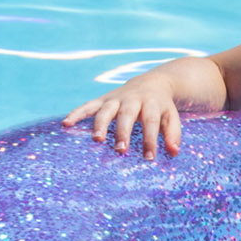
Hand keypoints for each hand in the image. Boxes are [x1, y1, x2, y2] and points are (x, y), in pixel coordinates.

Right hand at [62, 74, 183, 158]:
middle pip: (126, 116)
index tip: (149, 157)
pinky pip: (88, 106)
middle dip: (123, 133)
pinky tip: (66, 124)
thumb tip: (173, 152)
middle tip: (121, 150)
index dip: (150, 139)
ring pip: (106, 110)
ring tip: (96, 140)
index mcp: (151, 104)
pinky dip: (76, 113)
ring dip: (100, 124)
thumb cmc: (161, 106)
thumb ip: (173, 134)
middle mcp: (132, 100)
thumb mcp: (172, 116)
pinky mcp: (103, 100)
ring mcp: (115, 99)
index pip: (151, 121)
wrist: (152, 82)